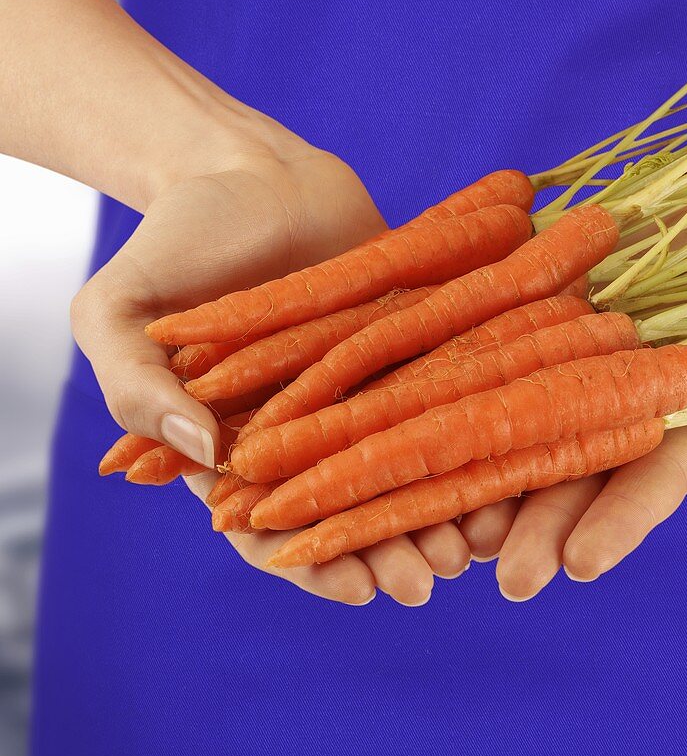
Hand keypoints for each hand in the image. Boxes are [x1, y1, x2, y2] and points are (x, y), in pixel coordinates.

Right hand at [73, 143, 470, 604]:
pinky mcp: (409, 359)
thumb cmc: (175, 238)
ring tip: (473, 545)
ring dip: (439, 518)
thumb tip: (205, 453)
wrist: (252, 167)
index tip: (359, 588)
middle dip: (390, 556)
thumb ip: (136, 389)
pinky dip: (468, 447)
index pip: (272, 534)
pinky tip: (500, 480)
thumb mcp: (117, 311)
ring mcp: (363, 401)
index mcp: (233, 448)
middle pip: (351, 516)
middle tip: (427, 579)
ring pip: (405, 476)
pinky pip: (442, 413)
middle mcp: (305, 437)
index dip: (314, 567)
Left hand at [460, 211, 686, 600]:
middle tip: (513, 581)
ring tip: (457, 543)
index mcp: (678, 425)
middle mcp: (616, 412)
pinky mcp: (530, 326)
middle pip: (574, 480)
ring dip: (489, 494)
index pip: (648, 482)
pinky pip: (489, 371)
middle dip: (542, 531)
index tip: (581, 565)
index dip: (618, 522)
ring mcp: (568, 374)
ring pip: (522, 440)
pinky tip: (425, 448)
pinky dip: (458, 408)